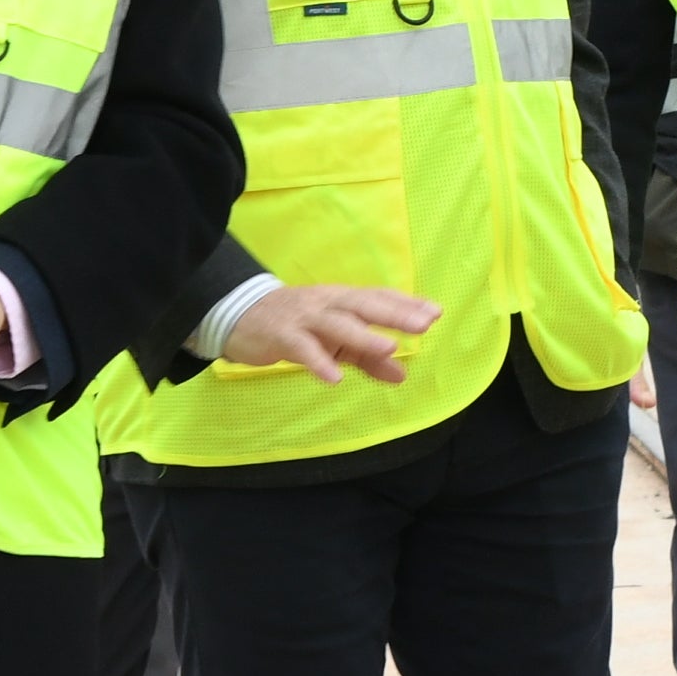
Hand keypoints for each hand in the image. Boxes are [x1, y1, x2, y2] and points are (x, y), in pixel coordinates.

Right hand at [225, 280, 436, 384]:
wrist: (241, 315)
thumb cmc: (297, 325)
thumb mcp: (335, 341)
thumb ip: (367, 357)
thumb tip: (402, 375)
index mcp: (342, 300)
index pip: (379, 297)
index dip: (406, 303)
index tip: (435, 312)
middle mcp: (327, 303)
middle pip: (364, 305)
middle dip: (394, 314)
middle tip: (424, 324)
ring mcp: (304, 318)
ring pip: (336, 324)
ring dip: (363, 336)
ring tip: (389, 348)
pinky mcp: (281, 335)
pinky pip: (302, 349)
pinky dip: (318, 362)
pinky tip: (334, 378)